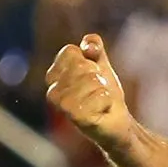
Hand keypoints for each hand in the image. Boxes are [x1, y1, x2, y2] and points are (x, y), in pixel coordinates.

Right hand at [45, 33, 132, 148]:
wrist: (116, 120)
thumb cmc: (104, 91)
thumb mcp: (100, 63)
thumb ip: (93, 46)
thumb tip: (88, 47)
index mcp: (53, 75)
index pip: (70, 51)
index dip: (88, 59)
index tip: (92, 74)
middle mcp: (52, 91)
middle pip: (81, 65)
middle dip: (98, 76)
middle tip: (98, 90)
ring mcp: (62, 106)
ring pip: (91, 80)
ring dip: (103, 89)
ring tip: (100, 101)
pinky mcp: (76, 118)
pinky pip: (100, 96)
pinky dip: (107, 101)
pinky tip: (103, 110)